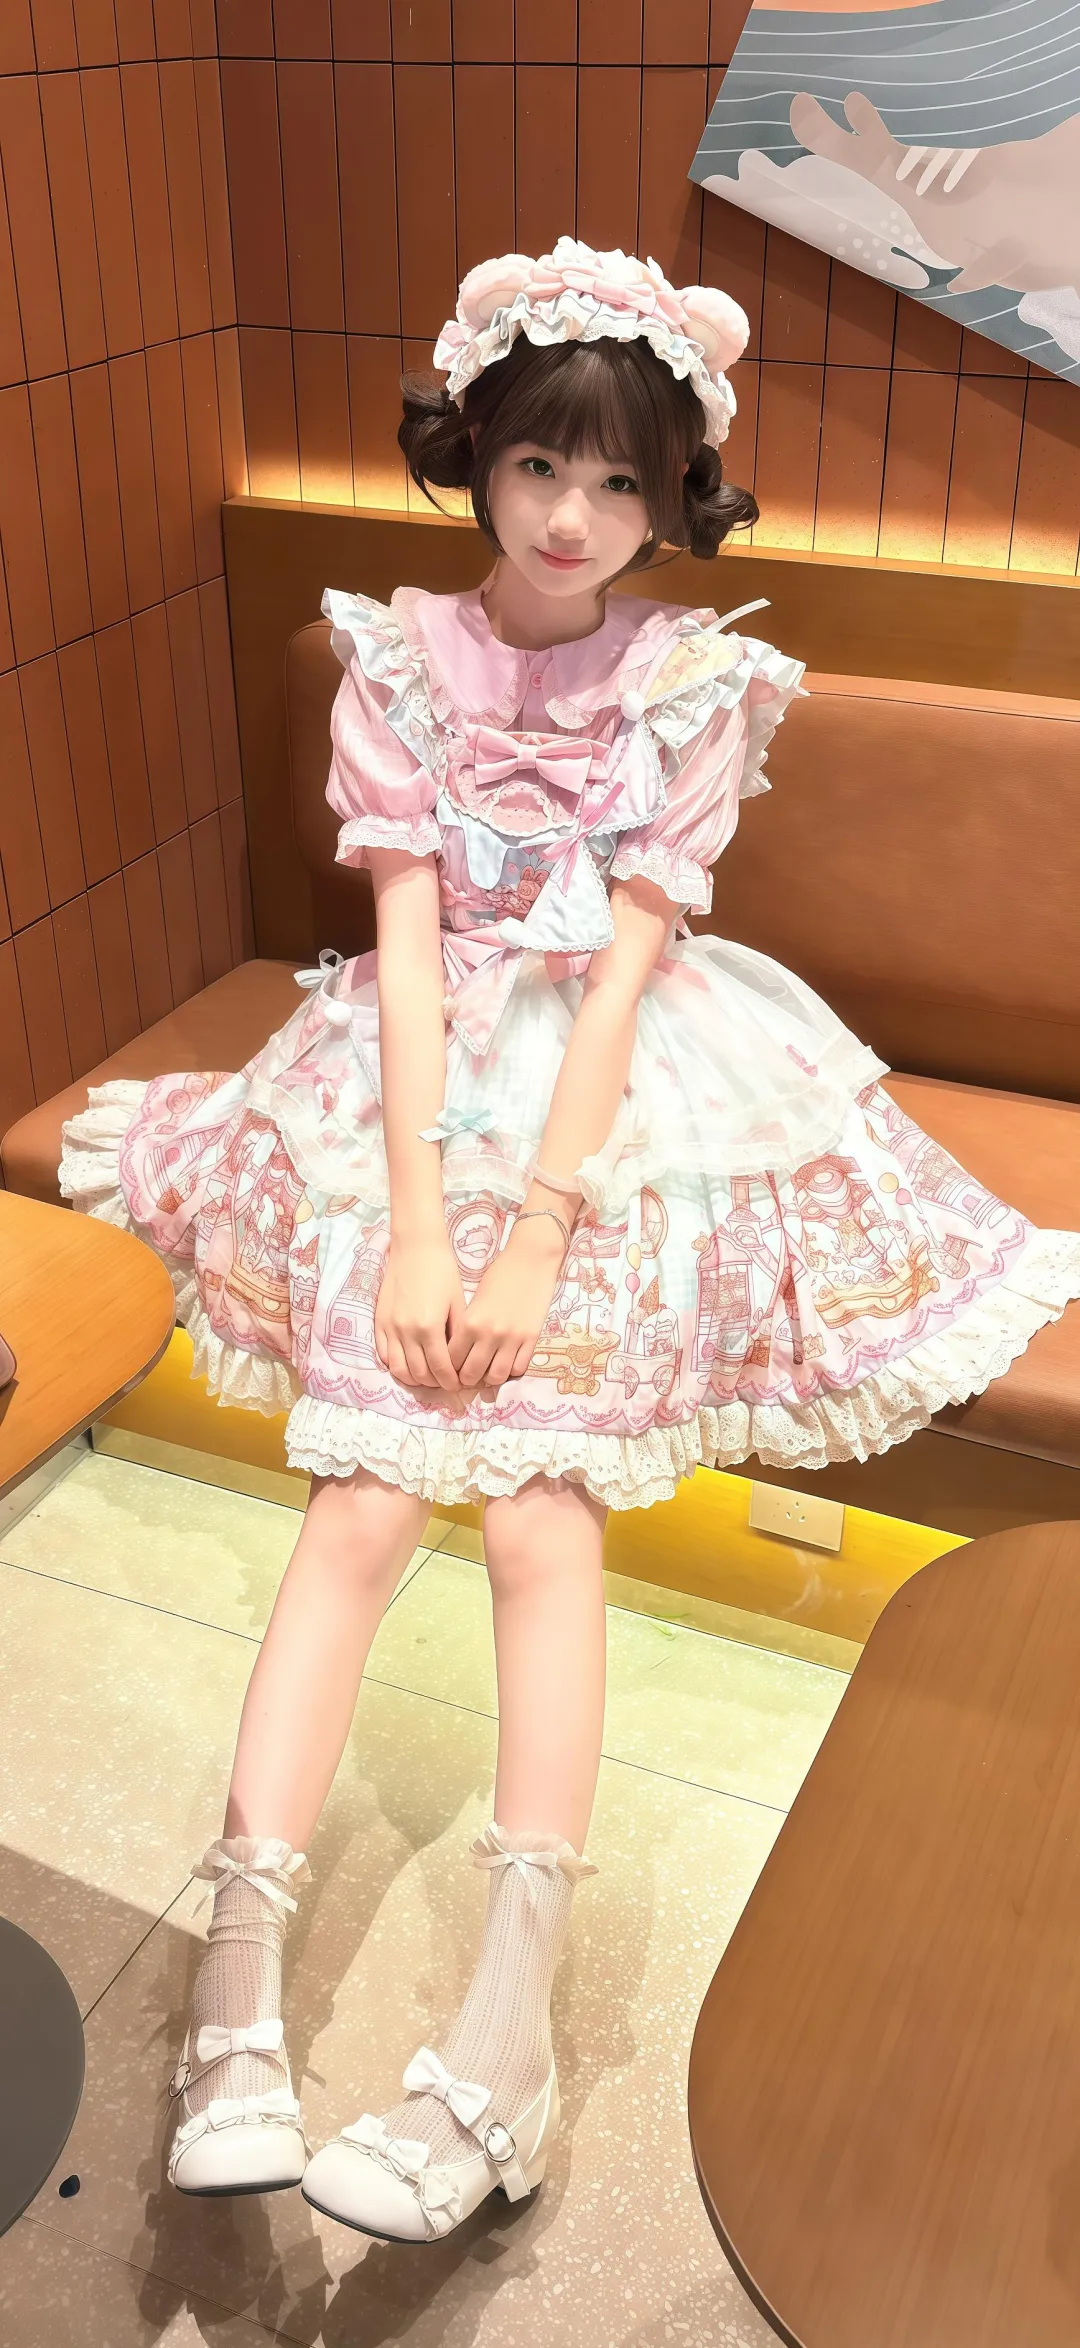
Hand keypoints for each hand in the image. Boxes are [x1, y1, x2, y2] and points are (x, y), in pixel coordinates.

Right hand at [374, 1234, 465, 1391]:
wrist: (415, 1247)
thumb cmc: (442, 1271)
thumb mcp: (457, 1303)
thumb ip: (456, 1335)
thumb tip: (460, 1360)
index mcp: (430, 1327)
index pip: (441, 1369)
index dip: (451, 1382)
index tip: (459, 1385)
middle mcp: (407, 1332)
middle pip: (420, 1374)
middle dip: (435, 1383)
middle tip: (446, 1382)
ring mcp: (390, 1328)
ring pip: (399, 1370)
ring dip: (415, 1379)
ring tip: (428, 1376)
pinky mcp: (379, 1321)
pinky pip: (384, 1355)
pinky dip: (396, 1366)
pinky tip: (409, 1363)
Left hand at [448, 1216, 565, 1389]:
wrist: (530, 1261)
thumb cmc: (498, 1276)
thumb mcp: (474, 1301)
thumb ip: (466, 1327)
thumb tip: (459, 1353)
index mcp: (470, 1323)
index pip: (452, 1360)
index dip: (449, 1368)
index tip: (450, 1370)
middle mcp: (489, 1335)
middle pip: (471, 1374)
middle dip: (466, 1379)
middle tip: (466, 1376)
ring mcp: (512, 1339)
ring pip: (495, 1377)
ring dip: (488, 1379)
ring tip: (486, 1373)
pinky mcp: (531, 1340)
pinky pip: (518, 1369)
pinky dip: (510, 1371)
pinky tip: (506, 1363)